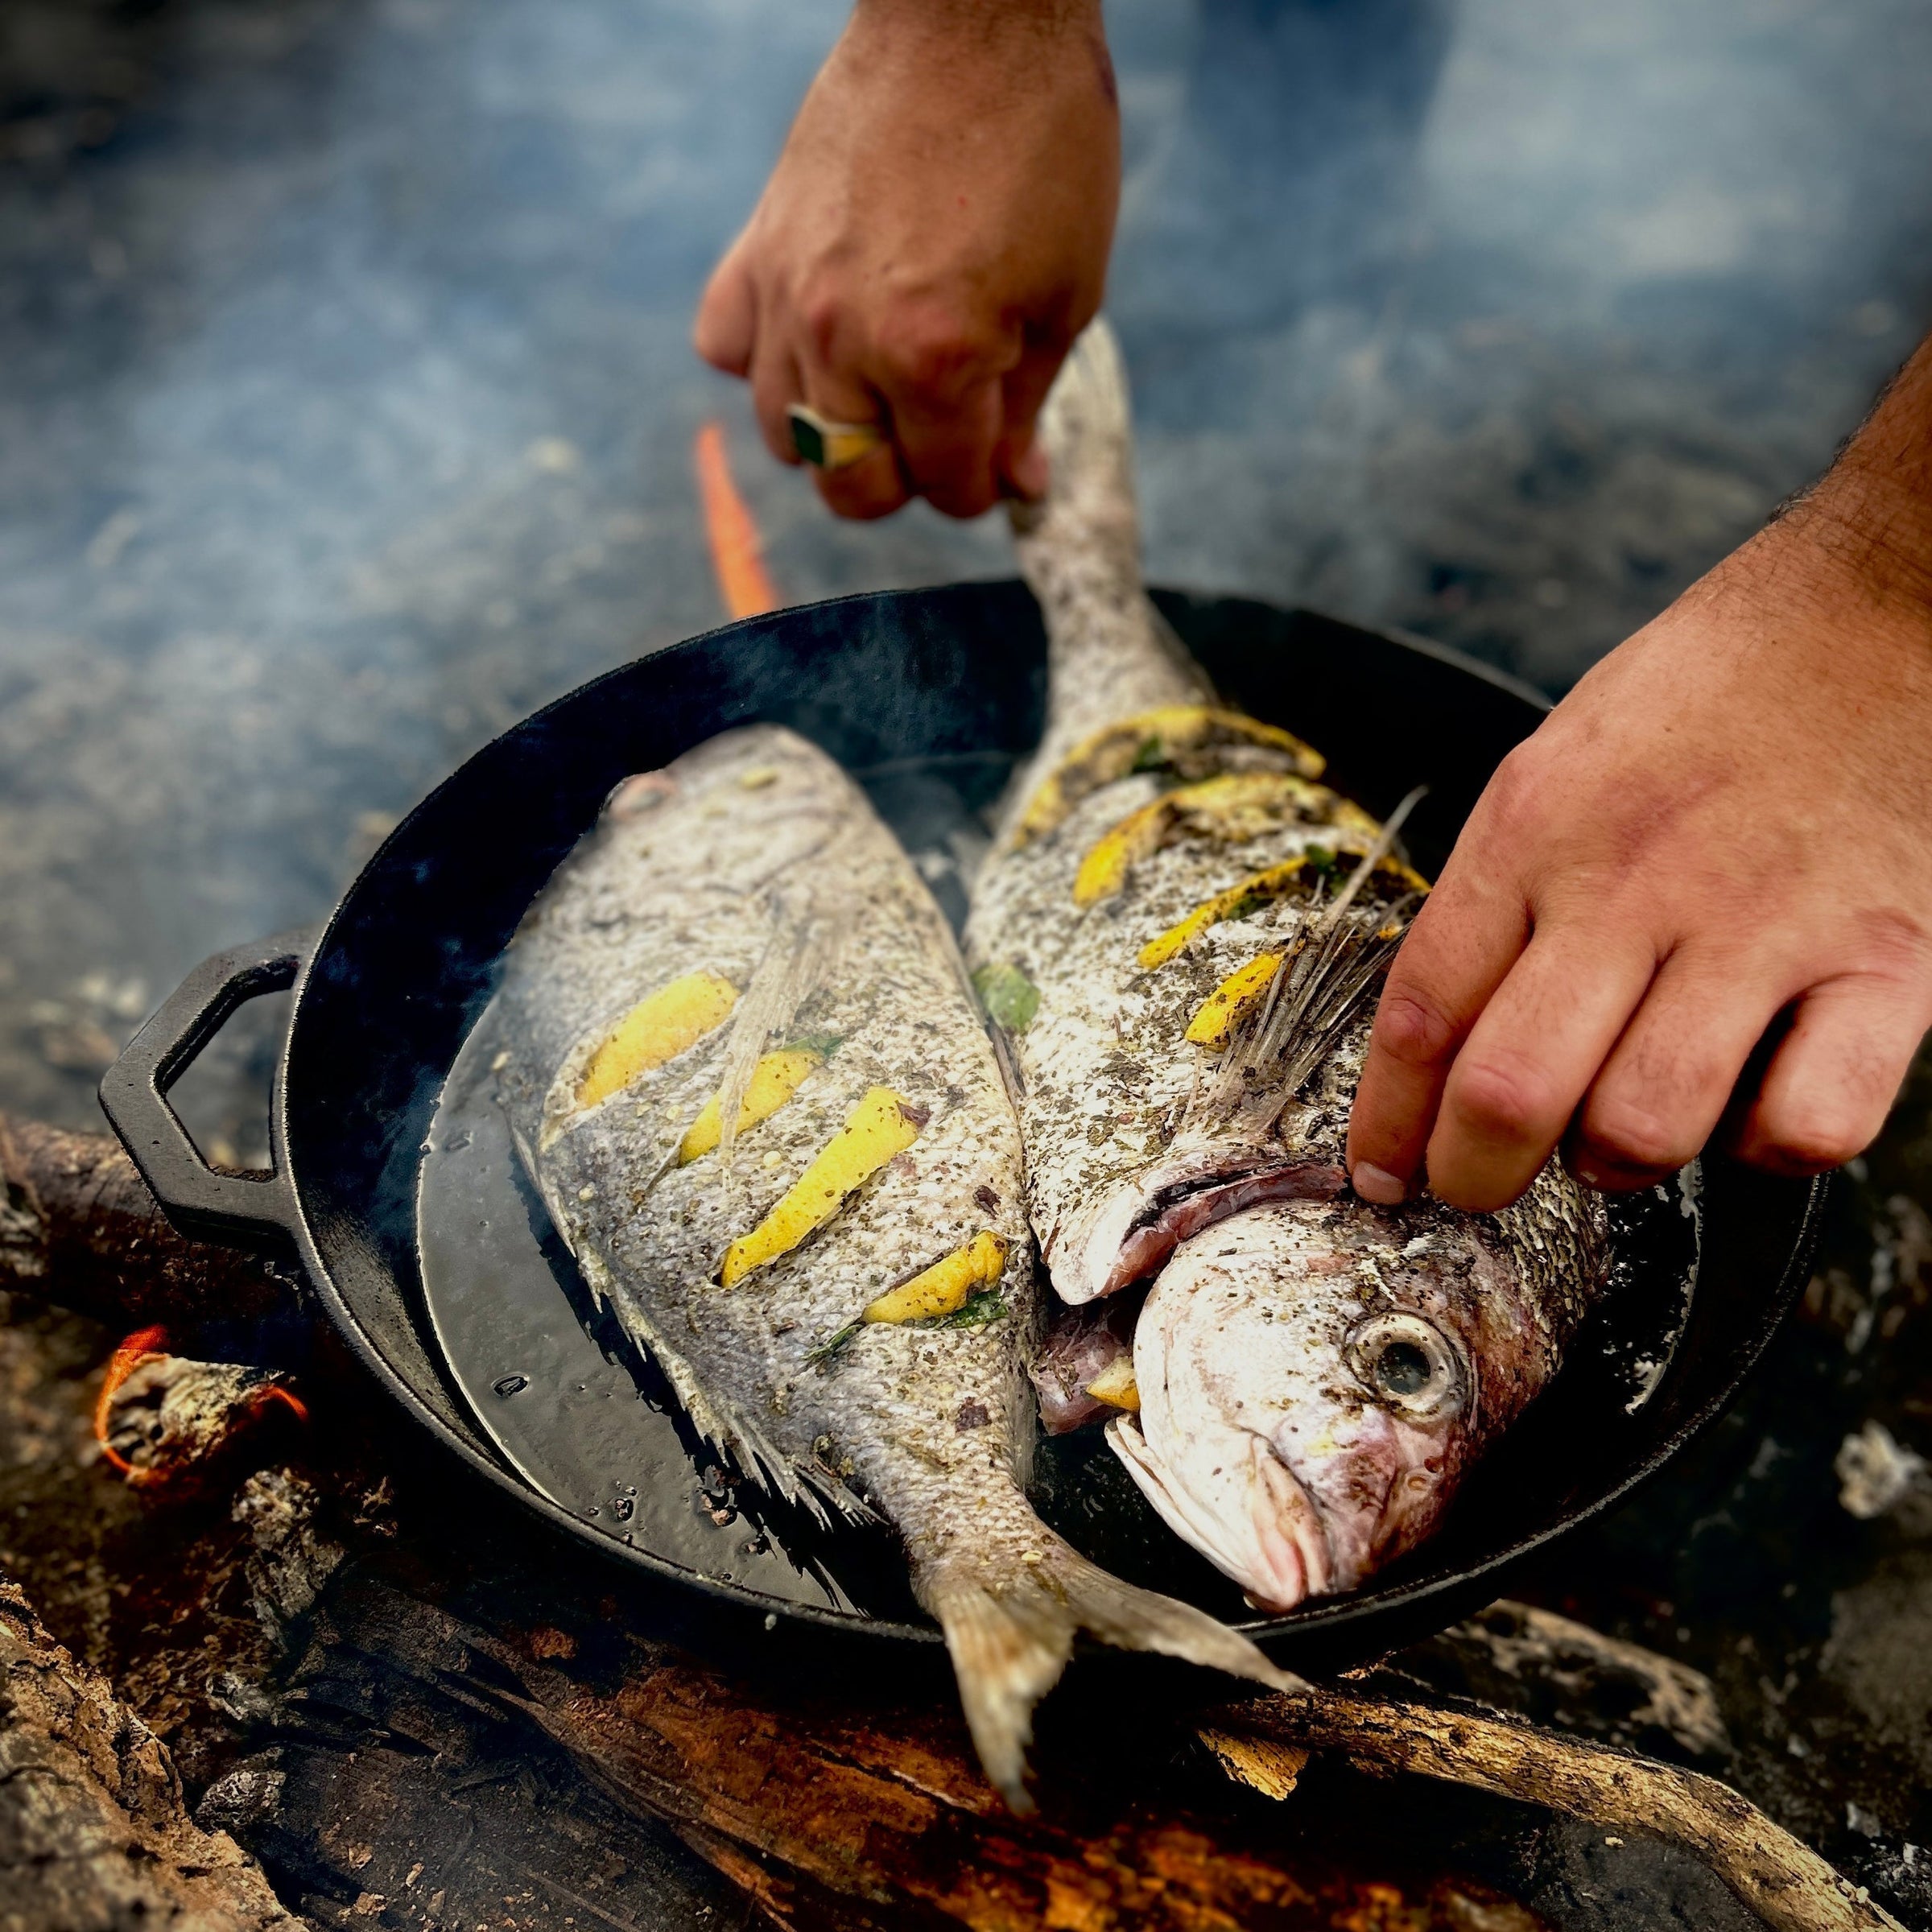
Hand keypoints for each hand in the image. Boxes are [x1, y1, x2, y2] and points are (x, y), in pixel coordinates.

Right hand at [693, 0, 1119, 520]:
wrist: (973, 20)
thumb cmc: (1043, 149)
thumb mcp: (1066, 296)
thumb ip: (1026, 407)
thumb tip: (1015, 484)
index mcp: (934, 360)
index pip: (946, 487)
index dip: (982, 485)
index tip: (1000, 459)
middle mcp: (845, 339)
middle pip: (852, 487)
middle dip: (906, 480)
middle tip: (944, 433)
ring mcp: (789, 296)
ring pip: (785, 436)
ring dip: (838, 435)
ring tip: (885, 388)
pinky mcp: (756, 249)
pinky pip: (728, 349)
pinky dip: (766, 362)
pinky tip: (819, 335)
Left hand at [1348, 333, 1931, 1210]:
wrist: (1872, 611)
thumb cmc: (1700, 699)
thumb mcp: (1551, 768)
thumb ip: (1498, 898)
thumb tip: (1442, 1042)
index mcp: (1534, 830)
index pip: (1422, 1010)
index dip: (1386, 1119)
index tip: (1378, 1174)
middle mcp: (1634, 882)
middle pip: (1512, 1090)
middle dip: (1473, 1173)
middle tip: (1477, 1183)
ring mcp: (1763, 925)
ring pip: (1645, 1126)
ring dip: (1615, 1163)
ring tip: (1618, 1132)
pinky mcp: (1886, 961)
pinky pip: (1810, 1124)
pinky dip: (1770, 1146)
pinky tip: (1754, 1102)